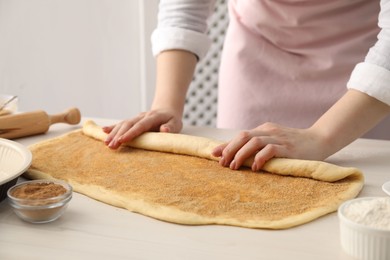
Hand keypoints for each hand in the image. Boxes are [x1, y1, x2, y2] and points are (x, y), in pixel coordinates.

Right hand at [103, 109, 182, 148]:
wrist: (167, 110)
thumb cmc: (172, 120)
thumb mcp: (176, 123)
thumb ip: (171, 127)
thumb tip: (164, 129)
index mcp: (153, 117)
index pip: (141, 125)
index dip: (131, 133)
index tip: (123, 140)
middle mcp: (142, 116)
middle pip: (128, 125)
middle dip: (119, 135)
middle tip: (111, 146)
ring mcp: (136, 118)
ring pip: (123, 124)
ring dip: (114, 133)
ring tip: (106, 143)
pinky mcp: (132, 121)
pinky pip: (121, 123)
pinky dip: (112, 127)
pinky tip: (103, 131)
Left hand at [211, 122, 327, 170]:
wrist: (320, 140)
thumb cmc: (294, 145)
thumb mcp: (274, 141)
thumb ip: (258, 145)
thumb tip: (237, 155)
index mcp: (264, 129)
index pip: (240, 135)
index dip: (226, 144)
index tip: (214, 154)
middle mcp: (269, 131)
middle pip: (243, 136)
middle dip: (230, 149)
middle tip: (222, 163)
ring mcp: (279, 138)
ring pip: (254, 142)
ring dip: (241, 154)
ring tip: (234, 167)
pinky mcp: (288, 147)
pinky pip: (270, 150)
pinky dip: (260, 158)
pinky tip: (255, 167)